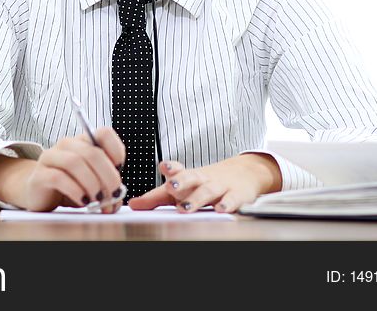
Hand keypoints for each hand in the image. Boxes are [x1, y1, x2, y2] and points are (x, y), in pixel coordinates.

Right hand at [0, 127, 125, 212]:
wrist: (40, 195)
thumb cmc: (69, 186)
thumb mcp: (92, 183)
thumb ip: (106, 186)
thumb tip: (117, 197)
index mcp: (82, 142)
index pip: (103, 133)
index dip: (116, 150)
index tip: (120, 169)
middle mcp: (66, 145)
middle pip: (92, 152)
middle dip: (108, 176)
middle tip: (113, 195)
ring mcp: (50, 158)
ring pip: (74, 162)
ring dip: (92, 184)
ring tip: (97, 201)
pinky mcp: (39, 175)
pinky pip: (58, 178)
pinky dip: (75, 191)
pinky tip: (82, 201)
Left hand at [127, 154, 281, 213]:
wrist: (243, 173)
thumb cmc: (204, 183)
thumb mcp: (181, 188)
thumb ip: (156, 198)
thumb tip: (133, 204)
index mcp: (187, 176)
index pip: (177, 170)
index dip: (171, 168)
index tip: (164, 166)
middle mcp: (201, 179)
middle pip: (191, 177)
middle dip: (180, 181)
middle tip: (171, 186)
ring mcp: (219, 186)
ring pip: (208, 191)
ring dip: (197, 197)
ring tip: (186, 206)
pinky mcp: (237, 194)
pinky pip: (232, 199)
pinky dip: (227, 204)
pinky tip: (220, 209)